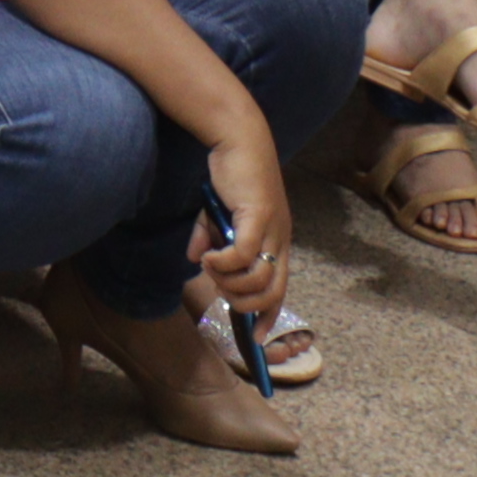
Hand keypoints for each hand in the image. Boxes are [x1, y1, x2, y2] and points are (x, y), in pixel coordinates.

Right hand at [190, 123, 294, 322]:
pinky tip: (207, 256)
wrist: (238, 137)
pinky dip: (223, 263)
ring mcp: (272, 229)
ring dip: (229, 282)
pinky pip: (243, 255)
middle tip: (219, 291)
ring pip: (258, 280)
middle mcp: (280, 240)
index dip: (269, 316)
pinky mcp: (259, 216)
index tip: (257, 339)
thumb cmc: (232, 173)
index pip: (280, 289)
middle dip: (244, 305)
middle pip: (273, 294)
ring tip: (210, 267)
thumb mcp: (217, 213)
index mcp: (276, 241)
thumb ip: (209, 238)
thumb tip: (196, 261)